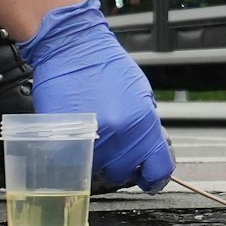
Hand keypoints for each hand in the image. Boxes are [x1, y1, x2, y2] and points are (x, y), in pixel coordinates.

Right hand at [21, 0, 175, 191]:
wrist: (73, 46)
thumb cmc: (105, 64)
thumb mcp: (141, 92)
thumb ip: (146, 126)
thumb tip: (149, 151)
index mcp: (144, 122)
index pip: (158, 168)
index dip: (154, 177)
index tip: (149, 179)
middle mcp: (121, 134)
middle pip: (124, 172)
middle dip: (121, 163)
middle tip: (113, 144)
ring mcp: (93, 138)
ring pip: (98, 168)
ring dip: (96, 156)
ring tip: (92, 131)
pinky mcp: (66, 140)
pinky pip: (74, 160)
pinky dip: (75, 152)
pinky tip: (76, 134)